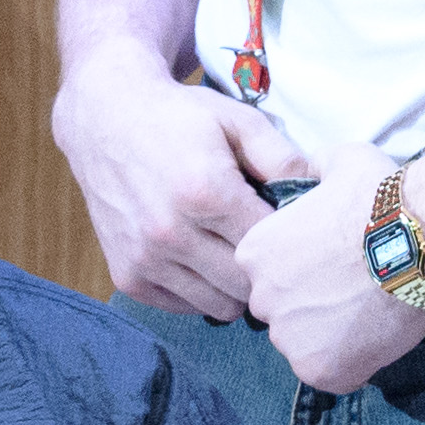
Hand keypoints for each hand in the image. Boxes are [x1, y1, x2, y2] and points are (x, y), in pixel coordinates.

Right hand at [53, 56, 315, 322]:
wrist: (104, 118)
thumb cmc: (180, 118)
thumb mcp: (237, 120)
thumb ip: (283, 157)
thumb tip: (320, 196)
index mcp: (206, 192)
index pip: (272, 246)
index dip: (290, 240)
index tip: (292, 228)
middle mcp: (171, 233)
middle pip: (249, 285)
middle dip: (265, 269)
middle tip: (267, 246)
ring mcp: (145, 260)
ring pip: (219, 306)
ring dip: (234, 286)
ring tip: (233, 252)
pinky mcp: (127, 277)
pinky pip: (185, 306)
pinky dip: (200, 291)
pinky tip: (201, 257)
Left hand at [233, 173, 424, 396]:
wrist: (418, 236)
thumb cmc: (378, 196)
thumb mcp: (337, 162)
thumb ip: (315, 171)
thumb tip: (314, 169)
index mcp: (254, 254)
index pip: (269, 275)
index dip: (303, 272)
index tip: (333, 267)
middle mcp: (260, 299)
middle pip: (283, 312)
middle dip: (311, 306)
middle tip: (354, 292)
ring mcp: (288, 339)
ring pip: (305, 346)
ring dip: (331, 337)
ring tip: (370, 315)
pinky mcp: (320, 371)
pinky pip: (332, 375)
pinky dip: (353, 364)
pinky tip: (377, 338)